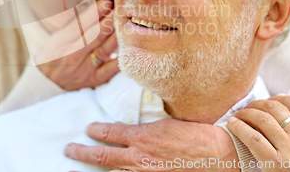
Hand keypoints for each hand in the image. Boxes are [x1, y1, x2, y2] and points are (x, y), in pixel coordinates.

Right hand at [37, 0, 119, 90]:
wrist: (48, 81)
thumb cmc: (55, 52)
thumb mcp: (58, 35)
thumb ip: (77, 22)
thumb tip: (98, 4)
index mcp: (61, 41)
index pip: (80, 25)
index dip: (94, 13)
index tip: (107, 2)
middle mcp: (72, 55)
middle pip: (93, 37)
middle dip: (107, 22)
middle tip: (119, 10)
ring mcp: (83, 69)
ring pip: (103, 51)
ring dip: (116, 37)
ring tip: (125, 26)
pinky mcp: (93, 80)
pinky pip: (108, 71)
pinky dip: (118, 61)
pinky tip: (127, 50)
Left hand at [64, 118, 239, 170]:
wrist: (221, 156)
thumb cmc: (198, 135)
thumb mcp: (169, 123)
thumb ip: (147, 127)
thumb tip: (131, 129)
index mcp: (143, 136)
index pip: (110, 132)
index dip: (96, 130)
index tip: (88, 128)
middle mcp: (140, 157)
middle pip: (102, 156)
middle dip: (82, 153)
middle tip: (68, 149)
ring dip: (91, 171)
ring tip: (74, 168)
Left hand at [227, 95, 289, 171]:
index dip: (275, 98)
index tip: (266, 102)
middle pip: (273, 107)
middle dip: (257, 104)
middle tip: (247, 108)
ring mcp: (288, 149)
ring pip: (261, 119)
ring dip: (245, 113)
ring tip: (237, 116)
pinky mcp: (274, 163)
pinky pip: (252, 137)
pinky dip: (239, 127)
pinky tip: (232, 124)